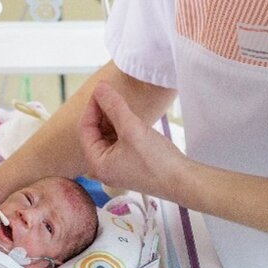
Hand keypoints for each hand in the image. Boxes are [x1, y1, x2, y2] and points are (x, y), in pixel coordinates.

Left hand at [78, 82, 188, 199]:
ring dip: (113, 118)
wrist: (183, 181)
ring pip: (107, 135)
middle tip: (111, 93)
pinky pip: (119, 140)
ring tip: (121, 102)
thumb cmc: (156, 160)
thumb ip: (114, 106)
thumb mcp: (132, 128)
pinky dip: (121, 127)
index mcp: (96, 163)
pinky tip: (129, 117)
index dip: (92, 107)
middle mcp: (103, 167)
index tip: (101, 90)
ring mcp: (116, 166)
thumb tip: (100, 87)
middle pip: (95, 131)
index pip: (85, 128)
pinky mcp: (129, 164)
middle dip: (102, 112)